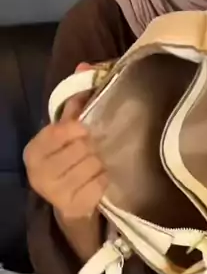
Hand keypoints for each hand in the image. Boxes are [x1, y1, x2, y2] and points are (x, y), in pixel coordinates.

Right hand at [24, 63, 105, 223]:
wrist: (70, 203)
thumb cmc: (68, 161)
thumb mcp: (66, 133)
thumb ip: (75, 102)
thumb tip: (86, 67)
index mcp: (34, 151)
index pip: (60, 131)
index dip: (78, 127)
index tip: (87, 128)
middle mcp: (40, 173)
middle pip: (80, 148)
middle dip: (93, 146)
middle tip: (97, 147)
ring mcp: (56, 192)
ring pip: (92, 165)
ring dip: (101, 162)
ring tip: (99, 162)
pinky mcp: (75, 206)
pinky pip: (100, 183)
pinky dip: (105, 178)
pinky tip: (101, 178)